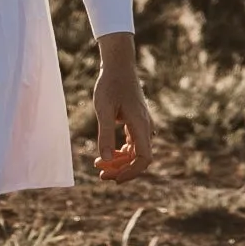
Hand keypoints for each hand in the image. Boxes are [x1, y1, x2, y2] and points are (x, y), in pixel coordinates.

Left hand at [93, 32, 152, 182]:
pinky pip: (132, 144)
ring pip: (135, 152)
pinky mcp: (136, 122)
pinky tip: (107, 154)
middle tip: (100, 175)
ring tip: (98, 165)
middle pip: (139, 158)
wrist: (118, 66)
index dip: (131, 172)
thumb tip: (106, 159)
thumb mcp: (103, 110)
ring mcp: (142, 125)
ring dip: (119, 161)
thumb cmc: (110, 85)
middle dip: (121, 169)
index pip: (143, 159)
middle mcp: (145, 127)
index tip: (114, 178)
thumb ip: (105, 134)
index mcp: (141, 126)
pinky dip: (121, 152)